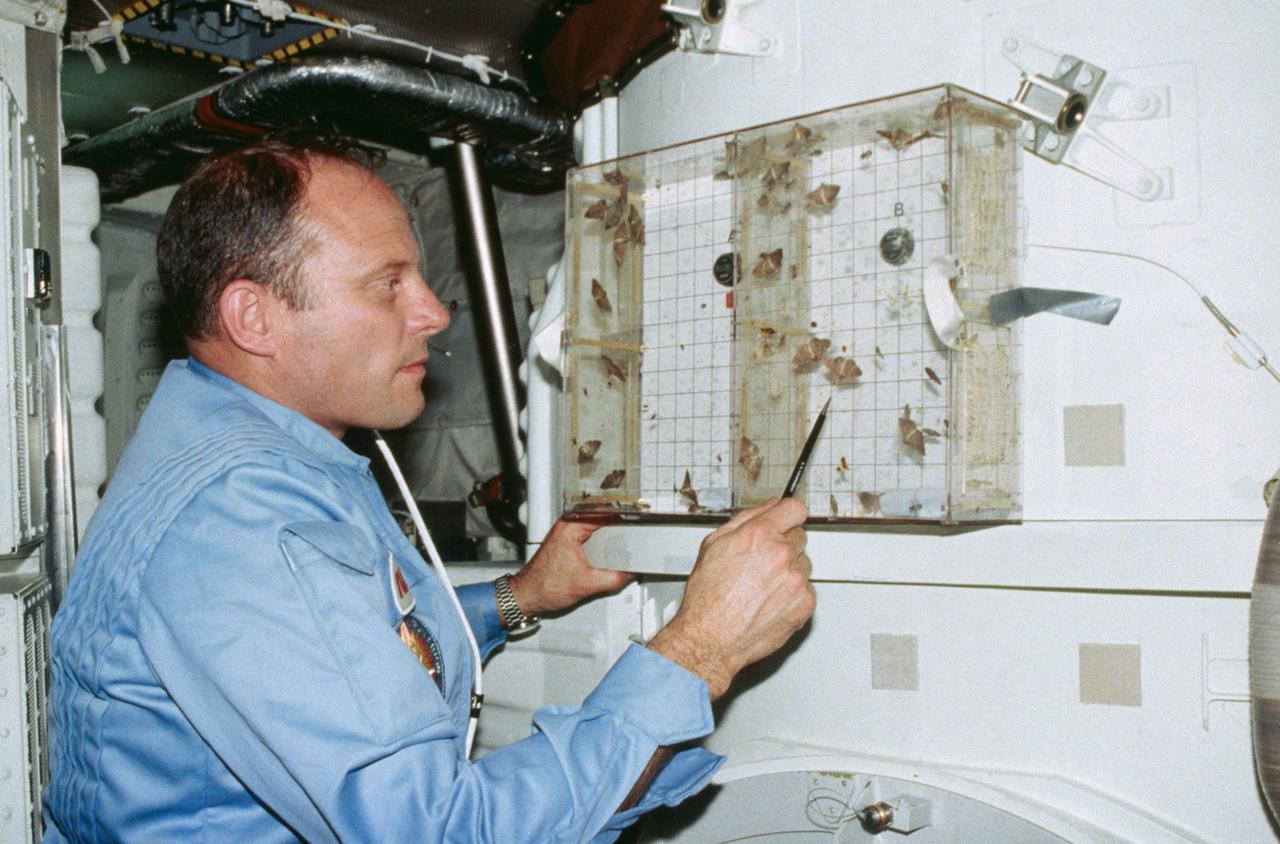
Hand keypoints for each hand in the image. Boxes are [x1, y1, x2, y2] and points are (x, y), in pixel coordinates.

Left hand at [507, 517, 632, 617]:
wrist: (527, 596)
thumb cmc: (545, 587)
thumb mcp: (588, 585)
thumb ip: (614, 579)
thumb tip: (629, 574)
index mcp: (570, 528)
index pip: (603, 513)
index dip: (622, 516)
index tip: (636, 520)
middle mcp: (566, 525)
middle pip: (600, 516)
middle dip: (617, 522)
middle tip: (635, 528)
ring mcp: (565, 532)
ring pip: (594, 524)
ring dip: (609, 529)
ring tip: (627, 535)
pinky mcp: (566, 541)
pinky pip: (588, 533)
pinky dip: (600, 537)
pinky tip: (611, 544)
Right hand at [647, 498, 814, 699]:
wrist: (711, 638)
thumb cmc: (707, 597)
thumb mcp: (714, 545)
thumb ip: (746, 520)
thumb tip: (769, 507)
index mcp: (760, 535)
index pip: (795, 509)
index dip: (788, 515)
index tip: (786, 521)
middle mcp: (782, 555)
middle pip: (799, 537)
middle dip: (783, 546)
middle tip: (761, 564)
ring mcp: (796, 580)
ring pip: (803, 565)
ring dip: (789, 572)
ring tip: (762, 588)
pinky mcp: (804, 604)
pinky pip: (806, 590)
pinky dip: (793, 595)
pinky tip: (769, 602)